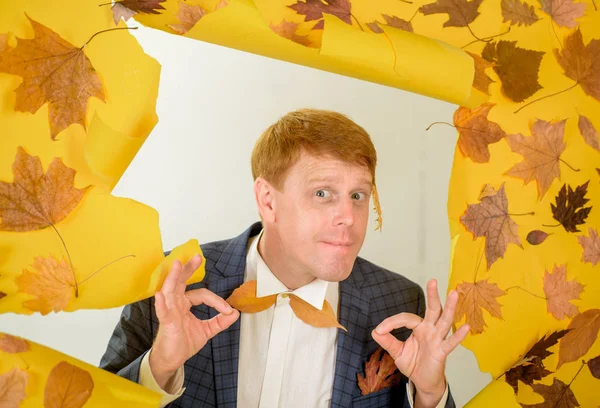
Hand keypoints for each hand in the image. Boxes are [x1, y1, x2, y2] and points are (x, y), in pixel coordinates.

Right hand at [150, 255, 239, 388]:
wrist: (171, 360)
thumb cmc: (183, 343)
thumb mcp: (207, 330)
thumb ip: (220, 321)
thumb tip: (236, 313)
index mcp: (185, 304)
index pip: (202, 294)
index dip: (216, 300)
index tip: (228, 310)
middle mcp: (176, 304)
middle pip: (181, 282)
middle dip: (188, 269)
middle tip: (197, 257)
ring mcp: (169, 312)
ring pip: (170, 290)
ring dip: (174, 277)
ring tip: (177, 264)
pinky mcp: (165, 323)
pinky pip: (163, 311)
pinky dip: (161, 303)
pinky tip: (160, 294)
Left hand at [372, 279, 468, 407]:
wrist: (423, 382)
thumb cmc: (413, 363)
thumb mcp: (397, 352)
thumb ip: (387, 341)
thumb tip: (375, 331)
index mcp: (418, 328)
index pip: (405, 318)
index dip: (391, 322)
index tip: (379, 330)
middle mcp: (430, 330)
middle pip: (432, 310)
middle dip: (432, 295)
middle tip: (432, 280)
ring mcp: (437, 339)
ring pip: (444, 321)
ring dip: (449, 307)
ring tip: (453, 293)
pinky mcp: (442, 352)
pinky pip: (451, 343)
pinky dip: (459, 335)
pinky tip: (466, 327)